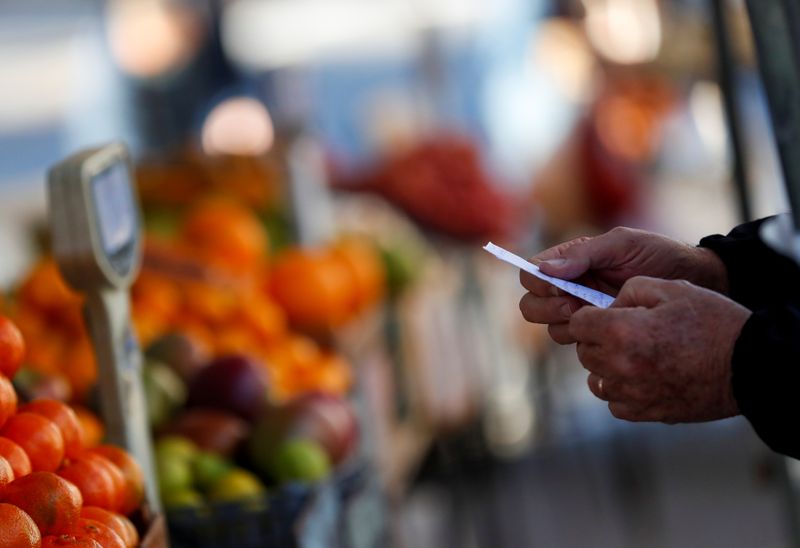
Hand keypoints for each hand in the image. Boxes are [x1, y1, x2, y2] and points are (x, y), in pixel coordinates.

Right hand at [519, 227, 727, 343]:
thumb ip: (585, 254)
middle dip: (548, 307)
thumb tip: (547, 270)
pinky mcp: (600, 335)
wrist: (698, 284)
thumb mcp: (624, 245)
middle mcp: (571, 288)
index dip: (538, 282)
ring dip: (567, 325)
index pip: (531, 273)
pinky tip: (610, 332)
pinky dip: (586, 340)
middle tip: (576, 306)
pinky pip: (577, 343)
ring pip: (551, 328)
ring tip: (598, 317)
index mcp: (571, 261)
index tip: (561, 286)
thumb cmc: (661, 256)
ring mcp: (584, 313)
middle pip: (531, 304)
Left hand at [568, 276, 750, 422]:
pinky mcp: (646, 413)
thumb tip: (609, 307)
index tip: (605, 314)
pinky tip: (642, 375)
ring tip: (635, 354)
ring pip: (596, 379)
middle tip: (625, 331)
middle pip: (584, 352)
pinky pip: (614, 402)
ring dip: (607, 366)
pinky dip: (621, 390)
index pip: (577, 323)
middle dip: (598, 339)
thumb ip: (630, 290)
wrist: (750, 365)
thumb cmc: (713, 322)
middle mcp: (620, 365)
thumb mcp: (671, 288)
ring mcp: (632, 393)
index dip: (589, 315)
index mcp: (621, 331)